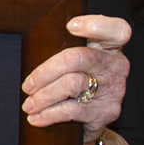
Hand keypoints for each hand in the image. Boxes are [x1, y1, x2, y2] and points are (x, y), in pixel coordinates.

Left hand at [21, 14, 129, 139]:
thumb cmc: (78, 82)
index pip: (116, 30)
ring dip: (44, 96)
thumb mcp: (76, 62)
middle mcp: (115, 66)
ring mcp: (114, 89)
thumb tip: (31, 49)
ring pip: (72, 85)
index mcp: (109, 47)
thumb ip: (65, 50)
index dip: (95, 25)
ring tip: (29, 105)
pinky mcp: (107, 111)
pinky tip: (37, 118)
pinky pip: (72, 110)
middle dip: (45, 72)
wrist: (92, 119)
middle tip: (27, 86)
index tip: (70, 26)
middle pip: (76, 58)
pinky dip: (49, 114)